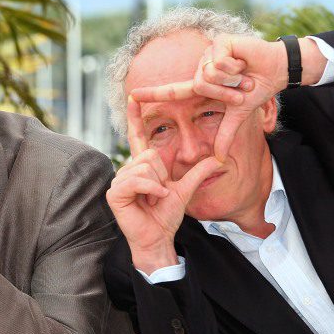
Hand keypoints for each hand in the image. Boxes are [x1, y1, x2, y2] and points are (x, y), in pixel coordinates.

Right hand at [106, 98, 221, 273]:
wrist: (159, 237)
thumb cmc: (166, 216)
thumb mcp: (185, 189)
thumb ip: (198, 172)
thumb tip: (218, 158)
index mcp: (141, 166)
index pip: (138, 137)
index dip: (135, 117)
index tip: (134, 97)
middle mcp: (128, 170)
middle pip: (150, 155)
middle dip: (162, 175)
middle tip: (159, 193)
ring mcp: (119, 181)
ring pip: (145, 167)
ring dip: (157, 185)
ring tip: (154, 199)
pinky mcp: (115, 193)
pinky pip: (137, 181)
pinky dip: (150, 190)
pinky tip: (152, 200)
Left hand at [131, 35, 323, 159]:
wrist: (276, 70)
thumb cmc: (256, 89)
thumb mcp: (237, 115)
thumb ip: (225, 135)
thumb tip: (219, 159)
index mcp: (202, 84)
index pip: (173, 92)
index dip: (152, 94)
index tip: (131, 95)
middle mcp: (201, 68)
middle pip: (198, 87)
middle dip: (225, 93)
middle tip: (242, 88)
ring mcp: (208, 54)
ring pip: (207, 76)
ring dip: (231, 80)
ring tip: (243, 74)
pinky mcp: (218, 43)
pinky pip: (218, 64)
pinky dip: (234, 68)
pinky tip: (243, 62)